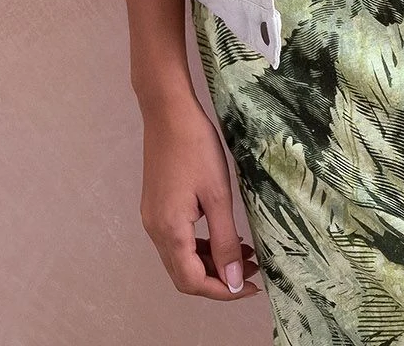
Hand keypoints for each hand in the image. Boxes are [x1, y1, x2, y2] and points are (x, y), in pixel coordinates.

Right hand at [139, 100, 261, 300]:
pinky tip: (221, 235)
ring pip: (181, 258)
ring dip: (210, 262)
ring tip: (243, 254)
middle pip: (184, 275)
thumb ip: (225, 240)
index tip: (251, 285)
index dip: (222, 291)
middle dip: (218, 279)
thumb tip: (232, 281)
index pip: (192, 282)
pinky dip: (200, 246)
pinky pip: (177, 240)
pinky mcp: (156, 206)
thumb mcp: (218, 195)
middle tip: (250, 271)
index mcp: (169, 231)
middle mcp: (155, 231)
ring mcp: (153, 218)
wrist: (168, 112)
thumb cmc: (196, 147)